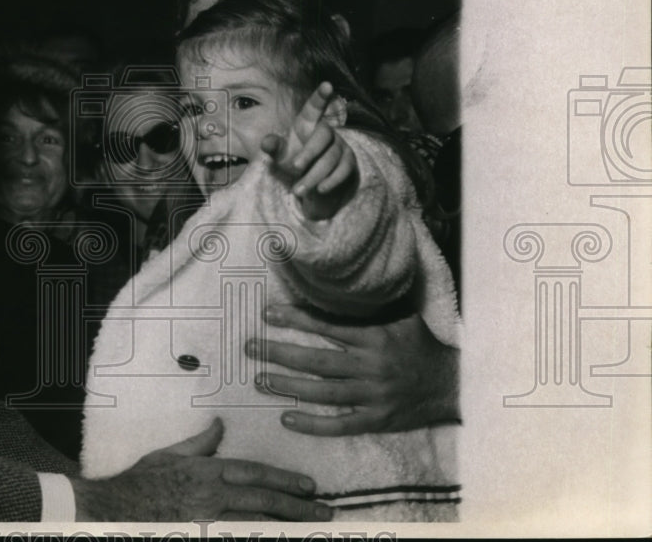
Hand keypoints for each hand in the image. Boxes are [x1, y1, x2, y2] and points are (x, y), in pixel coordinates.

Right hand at [70, 418, 331, 520]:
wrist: (114, 510)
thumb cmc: (141, 482)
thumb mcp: (170, 454)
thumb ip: (200, 443)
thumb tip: (219, 425)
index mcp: (207, 471)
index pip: (255, 473)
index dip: (285, 479)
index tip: (309, 485)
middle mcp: (212, 496)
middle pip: (263, 501)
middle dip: (297, 507)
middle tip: (326, 512)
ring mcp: (208, 521)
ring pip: (256, 525)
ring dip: (285, 527)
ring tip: (312, 530)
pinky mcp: (201, 535)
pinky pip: (236, 537)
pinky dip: (257, 537)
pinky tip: (275, 538)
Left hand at [246, 307, 458, 434]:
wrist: (454, 386)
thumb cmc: (422, 346)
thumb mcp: (403, 317)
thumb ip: (372, 305)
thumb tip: (348, 279)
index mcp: (374, 338)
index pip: (327, 328)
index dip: (296, 320)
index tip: (268, 314)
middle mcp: (370, 367)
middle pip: (317, 362)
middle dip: (280, 353)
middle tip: (250, 347)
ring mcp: (372, 396)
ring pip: (322, 393)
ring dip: (288, 386)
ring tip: (259, 379)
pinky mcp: (376, 420)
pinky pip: (339, 425)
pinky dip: (313, 424)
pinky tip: (287, 418)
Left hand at [261, 82, 357, 220]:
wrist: (312, 181)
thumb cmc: (293, 159)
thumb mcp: (280, 155)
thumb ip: (274, 147)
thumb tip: (266, 142)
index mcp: (308, 123)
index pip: (314, 107)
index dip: (320, 97)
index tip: (327, 85)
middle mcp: (326, 131)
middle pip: (324, 135)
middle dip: (310, 152)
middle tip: (295, 166)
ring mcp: (340, 146)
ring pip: (331, 158)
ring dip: (314, 175)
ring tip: (298, 190)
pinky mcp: (349, 162)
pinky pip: (344, 170)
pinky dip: (331, 181)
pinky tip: (319, 189)